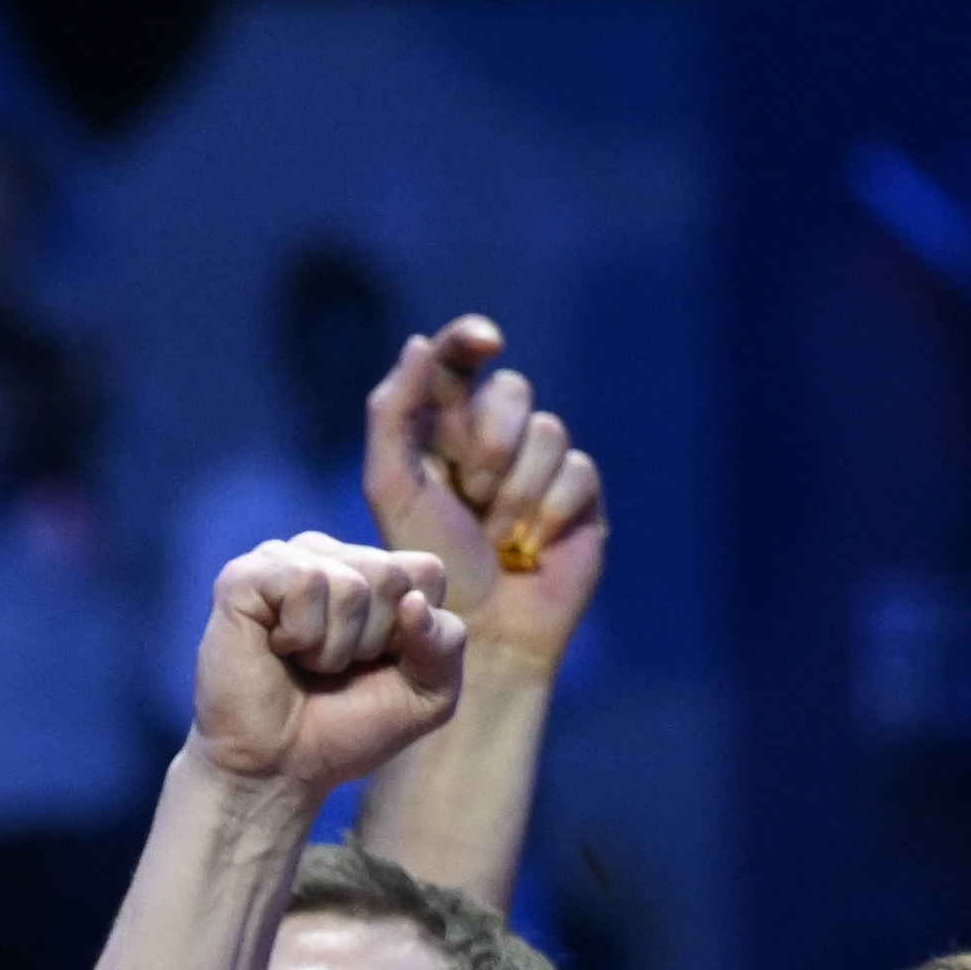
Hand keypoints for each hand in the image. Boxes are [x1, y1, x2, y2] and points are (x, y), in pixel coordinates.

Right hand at [186, 535, 461, 798]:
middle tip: (333, 670)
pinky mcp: (244, 577)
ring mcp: (283, 561)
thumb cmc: (345, 729)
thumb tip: (413, 602)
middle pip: (391, 576)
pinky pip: (305, 582)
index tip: (376, 665)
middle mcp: (328, 556)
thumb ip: (446, 644)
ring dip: (333, 647)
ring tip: (303, 663)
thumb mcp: (427, 695)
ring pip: (350, 583)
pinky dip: (301, 634)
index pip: (427, 572)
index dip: (411, 634)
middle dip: (371, 641)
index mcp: (372, 573)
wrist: (276, 769)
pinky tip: (277, 649)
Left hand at [357, 318, 604, 669]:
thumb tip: (420, 343)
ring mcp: (539, 466)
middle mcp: (492, 439)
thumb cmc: (426, 562)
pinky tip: (529, 549)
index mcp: (441, 429)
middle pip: (510, 391)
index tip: (486, 342)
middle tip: (471, 494)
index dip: (471, 339)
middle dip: (491, 442)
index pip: (458, 360)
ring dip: (516, 490)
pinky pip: (578, 471)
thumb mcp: (391, 487)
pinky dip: (548, 513)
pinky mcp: (578, 495)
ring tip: (496, 536)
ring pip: (548, 430)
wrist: (478, 630)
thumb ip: (394, 413)